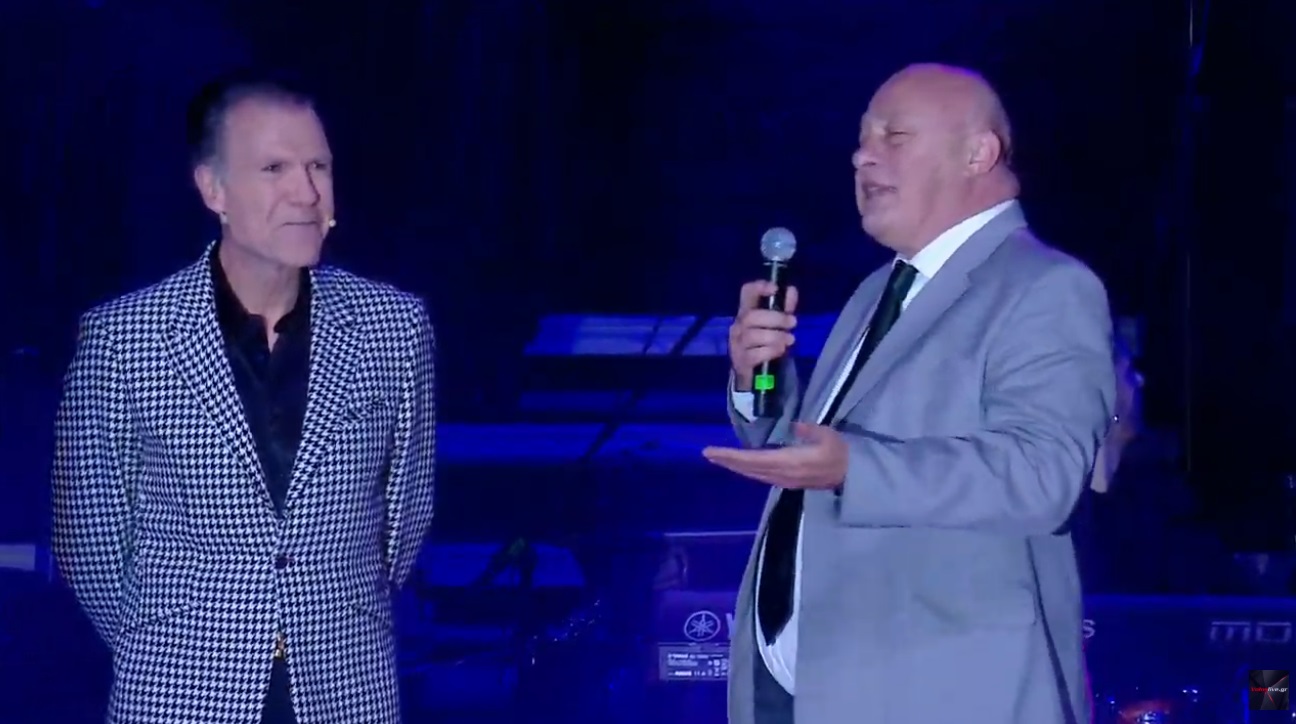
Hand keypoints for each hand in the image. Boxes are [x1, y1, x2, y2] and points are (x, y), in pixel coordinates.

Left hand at [702, 422, 846, 489]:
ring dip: (735, 467)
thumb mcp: (828, 436)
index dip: (731, 456)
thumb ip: (809, 430)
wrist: (852, 475)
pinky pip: (761, 476)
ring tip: (720, 459)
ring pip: (753, 474)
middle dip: (727, 462)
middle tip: (707, 454)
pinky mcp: (788, 482)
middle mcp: (782, 474)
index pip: (753, 460)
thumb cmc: (841, 453)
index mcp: (790, 462)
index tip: (712, 452)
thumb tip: (794, 426)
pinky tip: (742, 465)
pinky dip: (747, 469)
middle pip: (749, 469)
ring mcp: (784, 480)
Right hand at [729, 280, 798, 390]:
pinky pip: (754, 354)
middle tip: (793, 322)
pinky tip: (781, 351)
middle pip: (751, 316)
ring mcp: (737, 344)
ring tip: (790, 340)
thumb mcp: (777, 326)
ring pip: (752, 336)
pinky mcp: (741, 361)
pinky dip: (770, 351)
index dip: (759, 287)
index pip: (746, 293)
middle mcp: (738, 326)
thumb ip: (784, 308)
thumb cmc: (765, 344)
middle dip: (775, 318)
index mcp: (746, 312)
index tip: (775, 289)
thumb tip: (792, 290)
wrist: (754, 376)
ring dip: (775, 336)